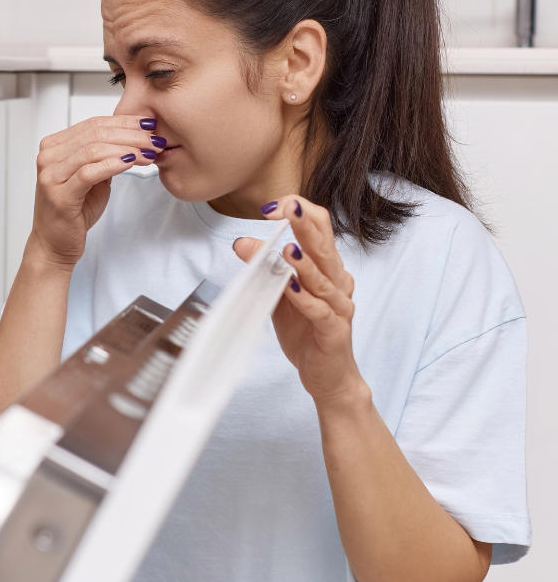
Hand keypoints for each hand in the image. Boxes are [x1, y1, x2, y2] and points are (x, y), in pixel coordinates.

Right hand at [30, 115, 161, 266]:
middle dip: (131, 135)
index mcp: (53, 147)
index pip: (93, 124)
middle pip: (95, 134)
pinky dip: (113, 165)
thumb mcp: (92, 177)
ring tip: (149, 153)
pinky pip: (89, 173)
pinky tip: (131, 163)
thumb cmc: (73, 212)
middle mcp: (48, 157)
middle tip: (155, 141)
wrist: (54, 245)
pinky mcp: (59, 195)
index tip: (149, 126)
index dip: (124, 122)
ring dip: (128, 149)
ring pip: (94, 150)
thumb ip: (104, 156)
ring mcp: (51, 175)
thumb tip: (134, 137)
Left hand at [233, 195, 366, 406]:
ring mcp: (339, 306)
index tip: (272, 206)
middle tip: (288, 207)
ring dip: (305, 262)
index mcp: (327, 268)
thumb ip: (264, 268)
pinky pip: (320, 312)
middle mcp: (337, 282)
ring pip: (324, 278)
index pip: (320, 230)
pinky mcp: (333, 330)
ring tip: (287, 248)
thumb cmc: (306, 331)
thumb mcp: (278, 294)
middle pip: (324, 246)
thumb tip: (241, 242)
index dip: (300, 213)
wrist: (327, 375)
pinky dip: (305, 299)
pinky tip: (290, 288)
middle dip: (305, 225)